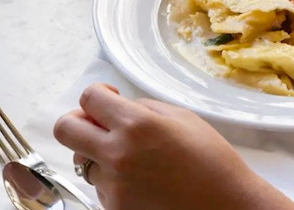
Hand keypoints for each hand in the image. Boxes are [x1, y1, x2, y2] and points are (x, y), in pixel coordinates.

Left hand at [54, 83, 293, 209]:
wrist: (227, 208)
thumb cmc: (210, 159)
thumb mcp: (180, 117)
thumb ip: (141, 108)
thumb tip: (112, 106)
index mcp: (136, 124)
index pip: (88, 98)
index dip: (97, 95)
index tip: (109, 99)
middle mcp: (117, 155)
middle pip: (65, 129)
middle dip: (77, 122)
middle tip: (97, 125)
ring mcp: (113, 188)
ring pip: (84, 162)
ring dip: (99, 156)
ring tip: (135, 162)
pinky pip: (100, 189)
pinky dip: (113, 182)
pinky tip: (143, 184)